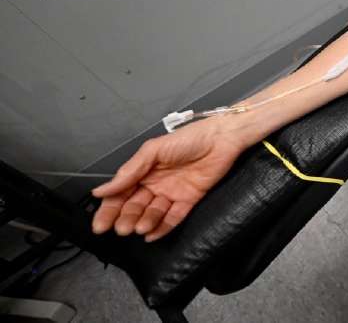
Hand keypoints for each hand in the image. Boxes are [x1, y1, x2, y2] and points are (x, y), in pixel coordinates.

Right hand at [91, 116, 248, 240]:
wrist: (221, 138)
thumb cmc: (186, 139)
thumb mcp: (152, 151)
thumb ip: (129, 172)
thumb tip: (100, 191)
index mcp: (142, 172)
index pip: (120, 194)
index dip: (109, 210)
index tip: (99, 225)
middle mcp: (155, 184)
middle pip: (135, 206)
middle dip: (126, 218)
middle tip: (122, 229)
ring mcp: (172, 193)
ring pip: (153, 213)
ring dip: (144, 222)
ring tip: (139, 228)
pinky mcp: (190, 200)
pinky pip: (174, 217)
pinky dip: (163, 227)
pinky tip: (152, 235)